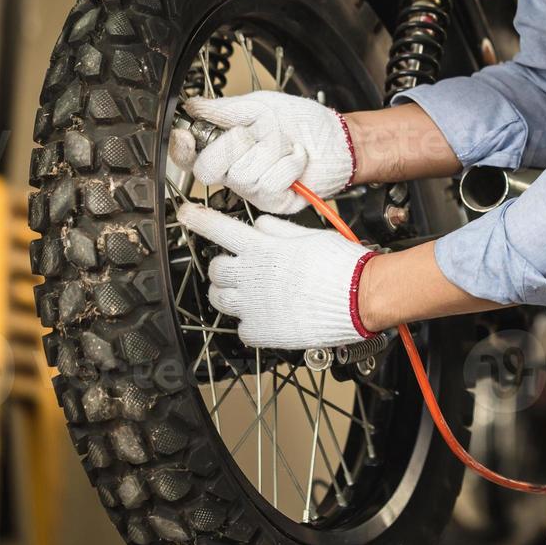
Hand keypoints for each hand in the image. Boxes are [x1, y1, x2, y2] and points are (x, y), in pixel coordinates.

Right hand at [168, 91, 355, 213]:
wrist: (338, 139)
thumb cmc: (302, 122)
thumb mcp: (260, 106)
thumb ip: (224, 109)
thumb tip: (192, 106)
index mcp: (225, 149)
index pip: (189, 156)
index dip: (182, 147)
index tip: (184, 134)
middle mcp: (235, 172)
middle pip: (208, 170)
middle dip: (232, 145)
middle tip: (254, 134)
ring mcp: (254, 190)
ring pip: (242, 174)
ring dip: (270, 151)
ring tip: (283, 145)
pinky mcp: (275, 202)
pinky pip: (268, 184)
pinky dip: (288, 164)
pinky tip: (296, 158)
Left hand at [177, 203, 378, 348]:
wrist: (360, 297)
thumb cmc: (342, 265)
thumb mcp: (311, 235)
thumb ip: (279, 230)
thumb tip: (262, 224)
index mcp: (262, 248)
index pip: (218, 228)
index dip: (197, 219)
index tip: (185, 214)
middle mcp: (251, 275)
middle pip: (215, 269)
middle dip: (223, 267)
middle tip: (240, 269)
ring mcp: (253, 305)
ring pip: (220, 299)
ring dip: (229, 294)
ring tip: (247, 294)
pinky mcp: (261, 331)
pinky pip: (241, 328)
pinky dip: (249, 322)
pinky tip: (266, 316)